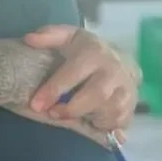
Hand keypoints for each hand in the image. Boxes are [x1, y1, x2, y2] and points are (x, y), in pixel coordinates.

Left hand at [24, 26, 139, 137]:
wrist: (122, 59)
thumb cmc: (87, 50)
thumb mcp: (69, 37)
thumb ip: (49, 36)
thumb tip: (29, 39)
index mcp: (95, 52)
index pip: (74, 73)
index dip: (54, 90)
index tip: (36, 105)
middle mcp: (114, 70)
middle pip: (96, 96)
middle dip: (71, 109)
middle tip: (53, 114)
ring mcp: (127, 89)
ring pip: (108, 111)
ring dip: (86, 117)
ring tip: (71, 115)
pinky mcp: (132, 106)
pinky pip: (117, 122)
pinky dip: (101, 124)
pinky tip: (90, 118)